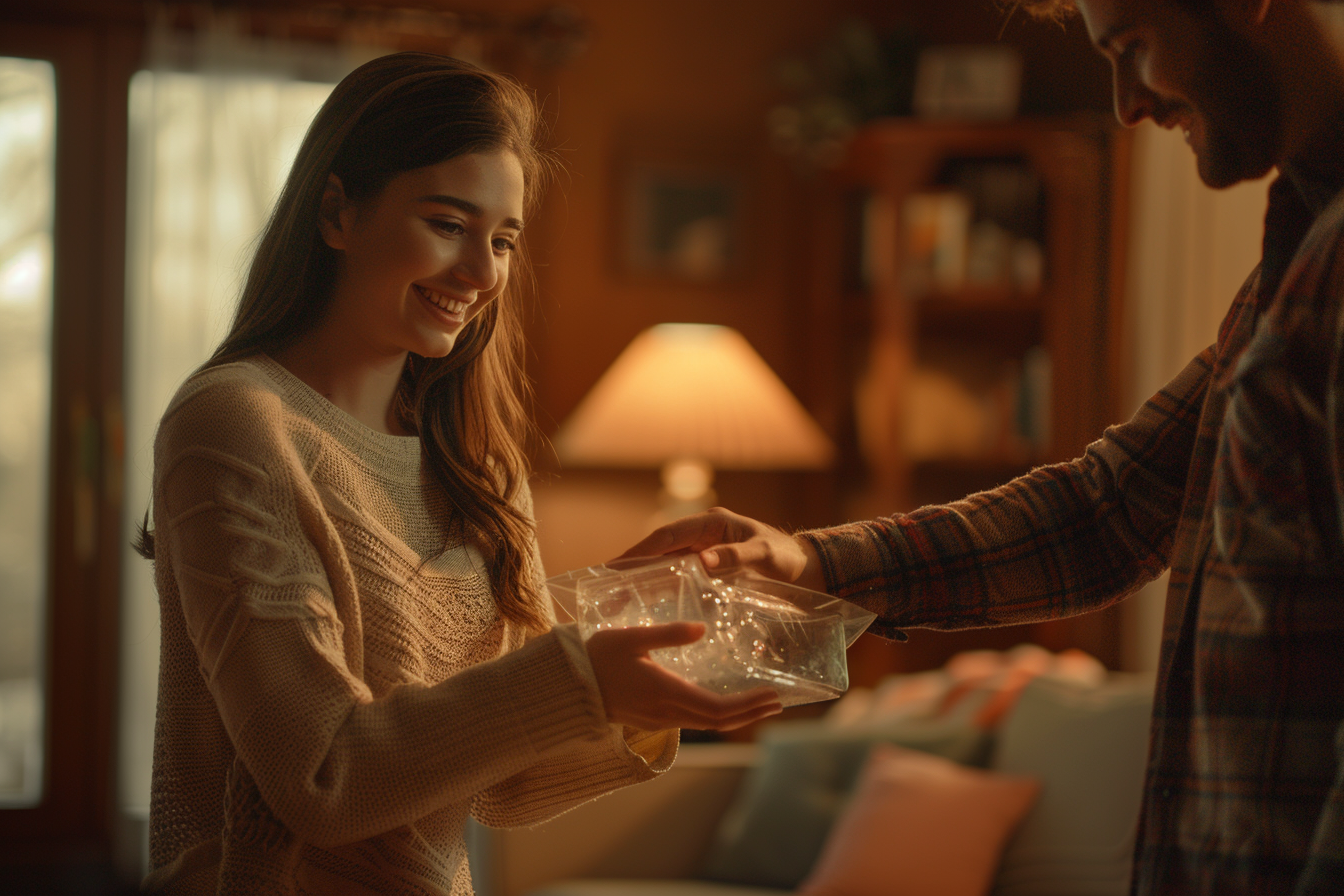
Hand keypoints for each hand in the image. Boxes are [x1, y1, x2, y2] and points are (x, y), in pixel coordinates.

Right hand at [585, 622, 782, 730]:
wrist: (567, 685)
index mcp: (666, 692)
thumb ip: (669, 633)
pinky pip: (692, 720)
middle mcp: (666, 712)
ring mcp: (658, 719)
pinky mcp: (651, 719)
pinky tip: (722, 701)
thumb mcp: (632, 637)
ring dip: (735, 715)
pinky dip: (715, 714)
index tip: (772, 697)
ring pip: (706, 723)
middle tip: (776, 702)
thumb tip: (702, 629)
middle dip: (750, 713)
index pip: (718, 710)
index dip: (748, 706)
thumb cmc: (597, 657)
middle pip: (718, 721)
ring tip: (757, 703)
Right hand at [615, 507, 825, 591]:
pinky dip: (659, 583)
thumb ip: (736, 557)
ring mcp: (704, 549)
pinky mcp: (708, 565)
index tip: (618, 564)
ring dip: (642, 573)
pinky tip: (644, 599)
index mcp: (712, 523)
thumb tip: (702, 562)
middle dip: (633, 562)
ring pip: (665, 560)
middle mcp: (704, 534)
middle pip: (660, 546)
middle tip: (604, 580)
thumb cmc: (788, 559)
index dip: (642, 549)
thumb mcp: (765, 556)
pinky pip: (677, 572)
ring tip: (616, 592)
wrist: (806, 568)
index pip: (668, 535)